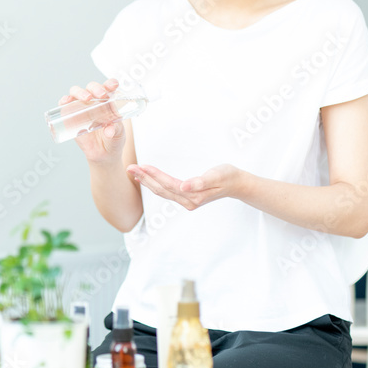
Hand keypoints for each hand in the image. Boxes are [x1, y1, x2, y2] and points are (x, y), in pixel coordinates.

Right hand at [57, 78, 123, 162]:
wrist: (103, 154)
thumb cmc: (113, 140)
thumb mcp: (118, 135)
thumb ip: (115, 131)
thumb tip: (109, 130)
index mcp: (109, 101)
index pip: (109, 87)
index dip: (110, 83)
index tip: (114, 85)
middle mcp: (94, 101)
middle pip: (92, 87)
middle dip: (96, 88)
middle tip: (101, 95)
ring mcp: (81, 107)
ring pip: (77, 92)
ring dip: (80, 92)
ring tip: (86, 98)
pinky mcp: (71, 115)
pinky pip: (64, 105)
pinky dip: (64, 100)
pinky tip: (67, 101)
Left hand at [127, 163, 247, 210]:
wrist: (238, 184)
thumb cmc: (228, 177)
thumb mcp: (217, 176)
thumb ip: (200, 182)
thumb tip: (183, 186)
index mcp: (193, 196)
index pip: (168, 185)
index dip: (154, 175)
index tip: (141, 166)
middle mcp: (187, 201)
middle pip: (161, 189)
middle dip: (144, 178)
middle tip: (130, 168)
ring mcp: (186, 201)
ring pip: (162, 191)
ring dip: (147, 181)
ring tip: (134, 172)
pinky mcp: (186, 197)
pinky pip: (166, 191)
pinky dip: (155, 184)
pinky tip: (147, 179)